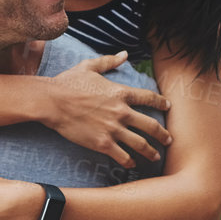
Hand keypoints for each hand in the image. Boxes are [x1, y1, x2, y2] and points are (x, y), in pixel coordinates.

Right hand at [42, 52, 171, 167]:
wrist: (52, 102)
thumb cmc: (68, 82)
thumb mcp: (89, 66)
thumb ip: (109, 61)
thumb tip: (124, 54)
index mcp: (121, 92)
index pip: (149, 98)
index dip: (161, 103)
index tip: (167, 107)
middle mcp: (121, 112)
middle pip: (151, 125)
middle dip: (162, 134)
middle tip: (168, 139)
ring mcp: (113, 129)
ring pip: (140, 144)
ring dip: (150, 152)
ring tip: (155, 157)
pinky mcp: (102, 143)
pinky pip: (122, 156)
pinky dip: (129, 162)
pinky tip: (132, 164)